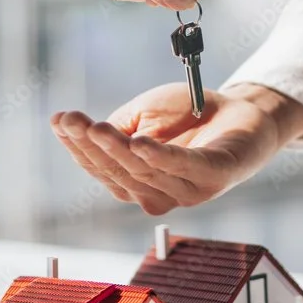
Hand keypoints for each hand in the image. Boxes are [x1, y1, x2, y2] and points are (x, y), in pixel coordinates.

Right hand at [50, 84, 302, 214]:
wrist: (243, 108)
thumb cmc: (190, 115)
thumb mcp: (145, 116)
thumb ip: (120, 129)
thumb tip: (90, 135)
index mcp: (139, 183)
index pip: (102, 169)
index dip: (78, 147)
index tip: (59, 119)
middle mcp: (161, 194)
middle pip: (119, 174)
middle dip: (92, 148)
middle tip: (73, 121)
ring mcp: (189, 190)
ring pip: (146, 173)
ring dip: (118, 150)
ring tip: (97, 128)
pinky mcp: (216, 176)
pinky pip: (185, 168)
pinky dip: (161, 157)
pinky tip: (141, 143)